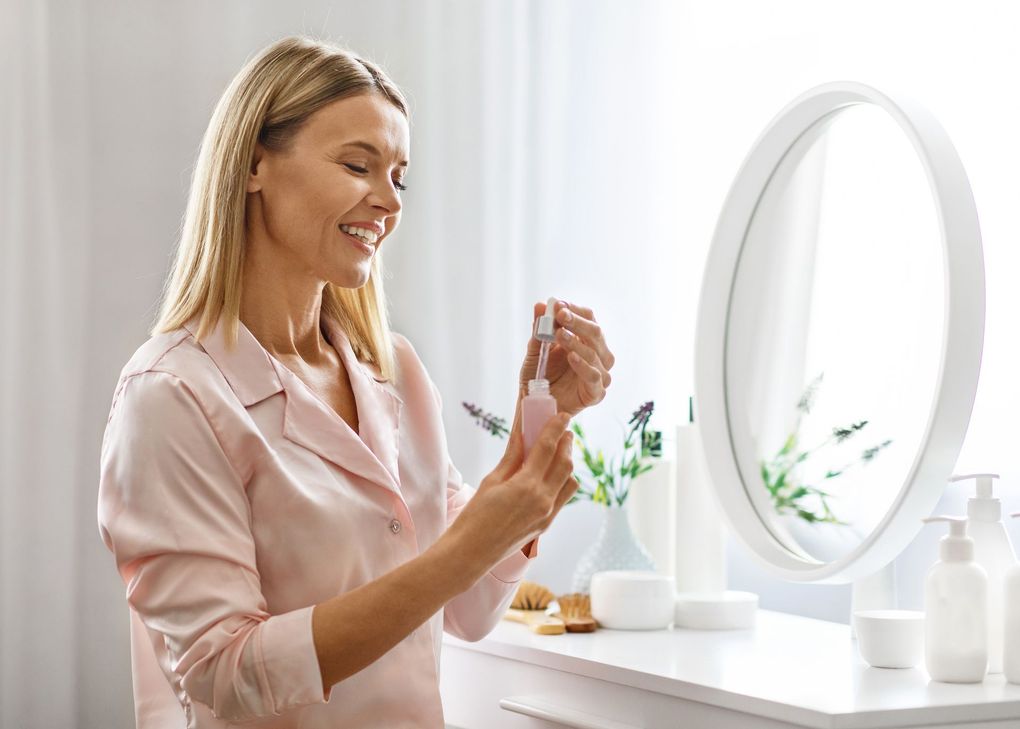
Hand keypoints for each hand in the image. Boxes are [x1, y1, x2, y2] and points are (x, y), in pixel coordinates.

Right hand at [448, 413, 577, 566]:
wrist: (472, 552)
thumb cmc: (475, 515)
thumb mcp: (491, 481)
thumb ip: (512, 457)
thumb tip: (522, 435)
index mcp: (526, 485)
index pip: (547, 449)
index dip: (556, 429)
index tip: (562, 416)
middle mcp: (543, 499)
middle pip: (565, 463)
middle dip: (566, 444)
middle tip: (563, 430)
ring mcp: (547, 514)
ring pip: (569, 481)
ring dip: (567, 463)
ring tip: (558, 451)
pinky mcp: (546, 524)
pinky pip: (563, 497)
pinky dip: (562, 481)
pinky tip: (551, 475)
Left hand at [518, 300, 614, 417]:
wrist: (534, 404)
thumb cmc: (539, 375)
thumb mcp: (536, 349)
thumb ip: (539, 329)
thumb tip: (539, 305)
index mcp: (587, 340)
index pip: (589, 318)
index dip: (575, 310)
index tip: (558, 305)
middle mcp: (598, 355)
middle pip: (595, 332)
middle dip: (577, 322)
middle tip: (560, 314)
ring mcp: (600, 374)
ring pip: (594, 352)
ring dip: (576, 341)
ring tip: (559, 334)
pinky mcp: (596, 392)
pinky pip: (593, 376)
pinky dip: (583, 365)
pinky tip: (571, 356)